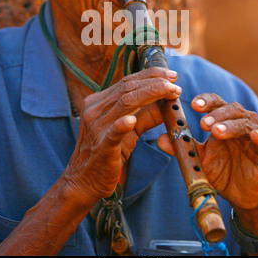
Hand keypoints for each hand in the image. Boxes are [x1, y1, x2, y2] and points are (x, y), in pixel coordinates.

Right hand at [64, 67, 180, 203]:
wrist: (83, 182)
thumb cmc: (107, 153)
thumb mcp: (129, 131)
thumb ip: (146, 115)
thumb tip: (169, 102)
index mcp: (98, 102)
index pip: (127, 81)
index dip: (151, 76)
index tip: (171, 75)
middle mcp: (95, 109)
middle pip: (128, 88)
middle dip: (154, 82)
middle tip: (175, 83)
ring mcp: (96, 127)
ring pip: (125, 103)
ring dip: (150, 94)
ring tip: (169, 91)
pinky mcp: (101, 146)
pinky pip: (112, 133)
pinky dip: (122, 125)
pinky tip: (132, 120)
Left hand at [158, 93, 257, 211]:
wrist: (238, 194)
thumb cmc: (219, 169)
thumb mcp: (198, 157)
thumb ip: (183, 146)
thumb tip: (159, 139)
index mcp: (222, 119)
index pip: (215, 103)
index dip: (205, 101)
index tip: (193, 105)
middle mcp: (239, 122)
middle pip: (230, 108)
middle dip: (215, 113)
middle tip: (202, 123)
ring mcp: (252, 135)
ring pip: (244, 122)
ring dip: (230, 125)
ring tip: (216, 132)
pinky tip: (254, 136)